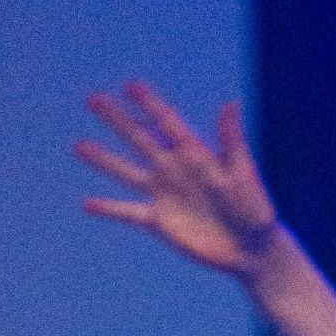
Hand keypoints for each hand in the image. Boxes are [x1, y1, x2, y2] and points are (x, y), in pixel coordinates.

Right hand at [76, 83, 279, 275]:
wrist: (252, 249)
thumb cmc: (255, 210)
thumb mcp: (243, 173)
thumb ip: (231, 140)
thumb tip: (230, 103)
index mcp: (195, 154)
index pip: (167, 123)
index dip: (150, 105)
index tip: (131, 86)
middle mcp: (174, 170)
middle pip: (140, 139)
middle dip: (117, 119)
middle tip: (93, 99)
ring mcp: (165, 194)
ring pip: (127, 172)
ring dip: (103, 159)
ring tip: (79, 145)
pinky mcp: (159, 221)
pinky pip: (129, 212)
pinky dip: (110, 209)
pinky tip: (88, 204)